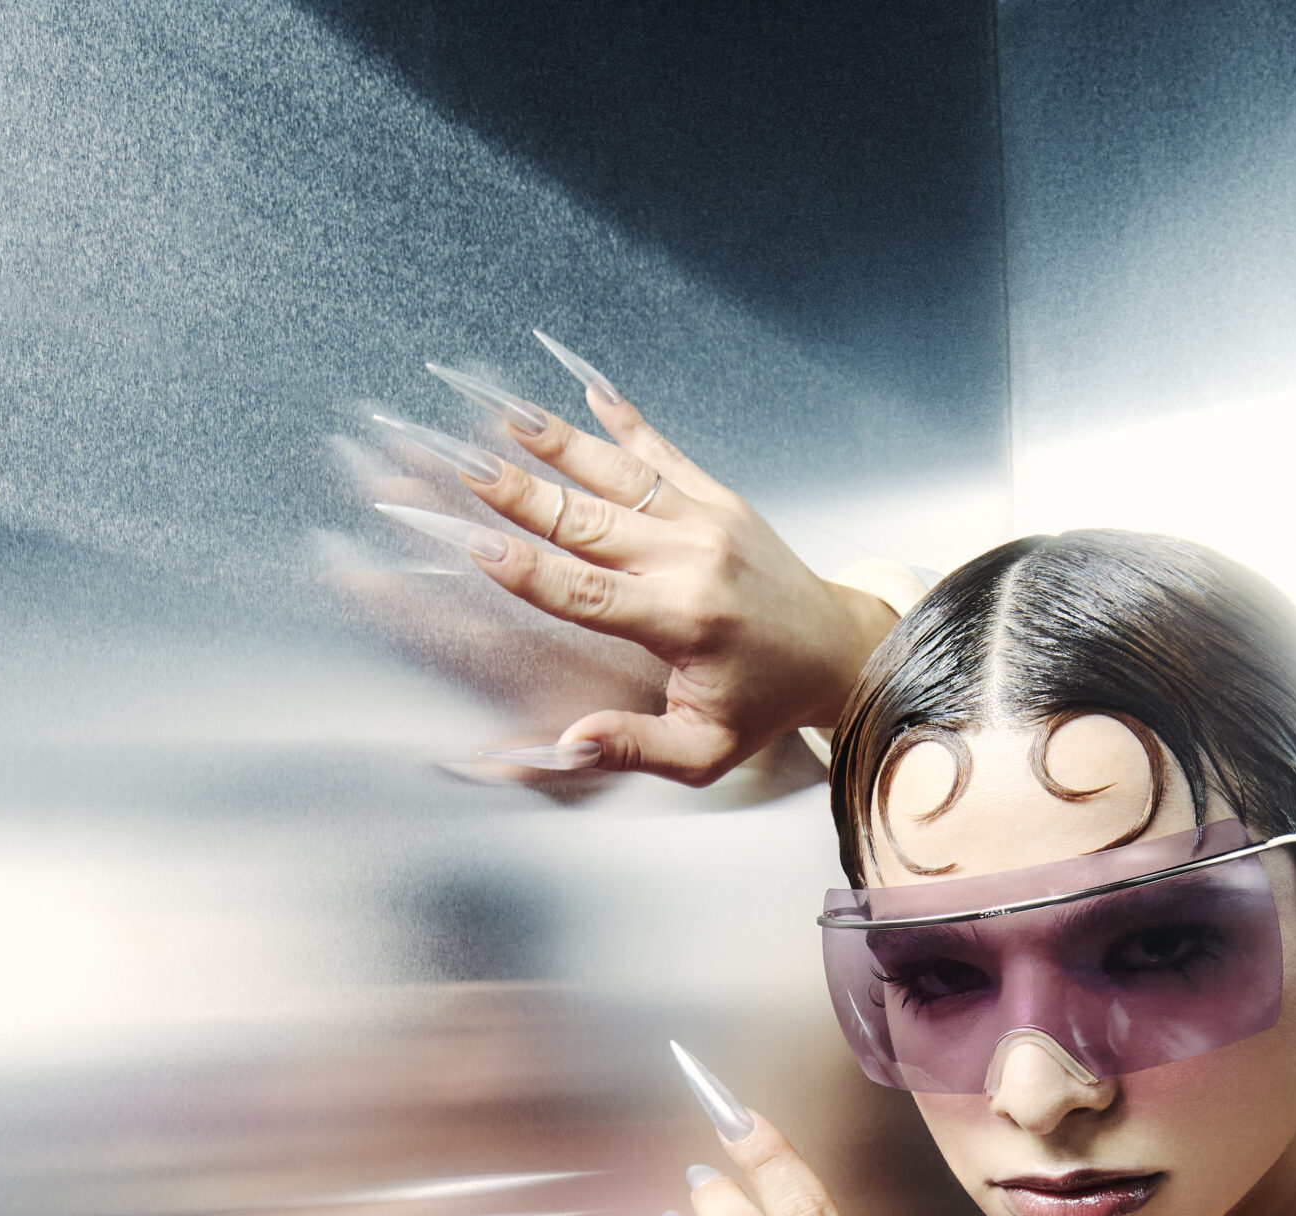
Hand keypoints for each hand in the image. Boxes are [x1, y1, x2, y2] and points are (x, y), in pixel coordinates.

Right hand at [359, 378, 898, 784]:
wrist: (835, 652)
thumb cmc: (764, 706)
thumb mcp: (703, 751)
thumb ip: (632, 747)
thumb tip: (567, 745)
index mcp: (682, 622)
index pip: (586, 592)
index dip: (527, 569)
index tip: (474, 542)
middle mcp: (692, 561)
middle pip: (587, 521)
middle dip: (518, 491)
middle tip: (460, 464)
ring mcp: (707, 520)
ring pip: (618, 474)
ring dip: (557, 441)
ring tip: (502, 412)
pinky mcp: (718, 498)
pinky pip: (663, 450)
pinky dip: (624, 417)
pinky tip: (587, 384)